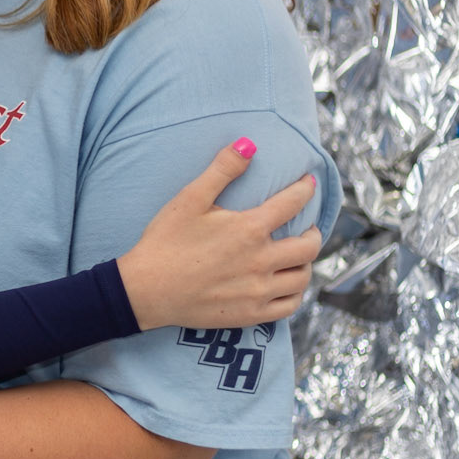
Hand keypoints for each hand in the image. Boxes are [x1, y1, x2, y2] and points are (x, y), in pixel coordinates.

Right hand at [117, 141, 322, 330]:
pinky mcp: (250, 314)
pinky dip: (295, 294)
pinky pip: (289, 306)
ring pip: (302, 277)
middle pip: (308, 246)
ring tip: (297, 256)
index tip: (308, 184)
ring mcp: (258, 291)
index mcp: (249, 229)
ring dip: (305, 263)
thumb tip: (248, 143)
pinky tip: (286, 284)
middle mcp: (260, 261)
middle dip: (313, 232)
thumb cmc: (164, 241)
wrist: (145, 290)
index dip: (305, 189)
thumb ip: (222, 169)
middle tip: (306, 227)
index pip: (293, 203)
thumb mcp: (190, 199)